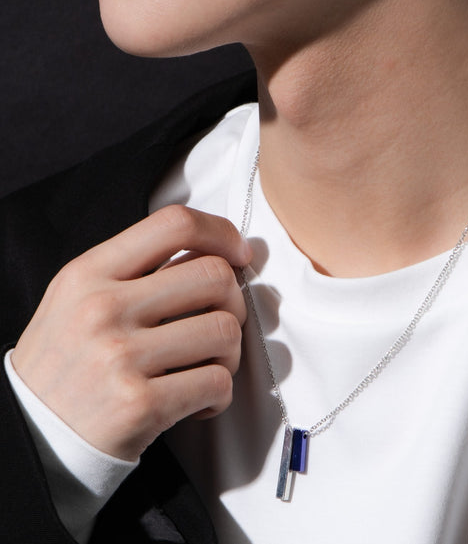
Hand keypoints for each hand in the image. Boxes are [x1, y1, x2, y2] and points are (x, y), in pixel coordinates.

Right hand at [12, 205, 250, 460]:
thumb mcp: (79, 297)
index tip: (238, 253)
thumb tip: (216, 250)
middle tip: (221, 323)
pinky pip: (218, 383)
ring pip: (226, 330)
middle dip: (234, 300)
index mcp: (89, 273)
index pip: (174, 224)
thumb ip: (136, 269)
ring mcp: (120, 356)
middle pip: (214, 276)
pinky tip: (197, 403)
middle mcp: (103, 308)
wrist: (32, 438)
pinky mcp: (140, 404)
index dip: (220, 232)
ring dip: (230, 353)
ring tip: (205, 367)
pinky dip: (220, 395)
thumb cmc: (68, 363)